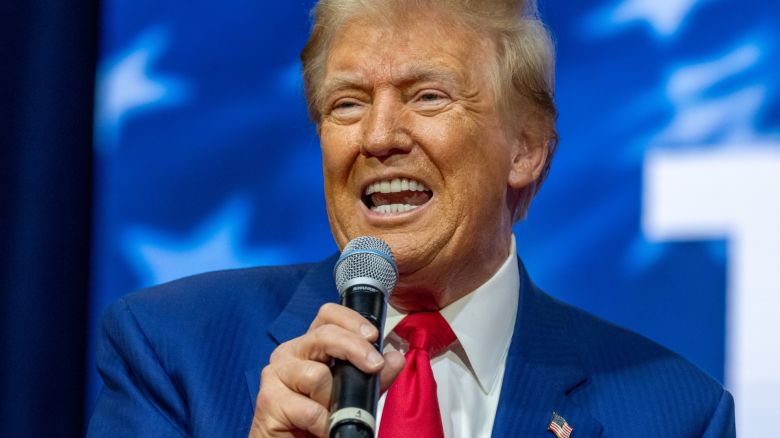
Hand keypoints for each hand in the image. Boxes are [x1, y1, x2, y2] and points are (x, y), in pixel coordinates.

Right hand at [249, 303, 404, 436]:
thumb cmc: (319, 419)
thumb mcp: (354, 395)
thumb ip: (374, 377)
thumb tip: (395, 358)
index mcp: (310, 346)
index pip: (327, 315)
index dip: (351, 320)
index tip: (373, 336)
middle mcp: (290, 353)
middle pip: (324, 335)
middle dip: (355, 349)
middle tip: (374, 366)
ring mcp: (275, 375)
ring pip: (317, 375)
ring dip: (334, 400)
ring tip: (333, 414)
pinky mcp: (269, 401)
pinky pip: (309, 409)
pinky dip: (324, 423)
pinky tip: (323, 429)